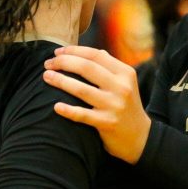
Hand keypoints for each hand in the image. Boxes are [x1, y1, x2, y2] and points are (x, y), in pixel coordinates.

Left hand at [42, 46, 150, 162]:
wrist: (140, 137)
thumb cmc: (126, 106)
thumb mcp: (125, 84)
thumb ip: (110, 68)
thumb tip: (92, 52)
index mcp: (125, 73)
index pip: (95, 55)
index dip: (73, 51)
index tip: (56, 53)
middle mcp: (121, 87)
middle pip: (87, 68)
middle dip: (63, 63)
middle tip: (48, 64)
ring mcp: (114, 105)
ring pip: (81, 89)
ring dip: (60, 81)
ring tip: (46, 77)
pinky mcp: (108, 123)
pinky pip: (83, 115)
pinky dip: (68, 110)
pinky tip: (56, 106)